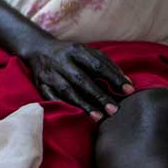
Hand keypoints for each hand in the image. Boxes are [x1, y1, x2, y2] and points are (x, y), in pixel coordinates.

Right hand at [19, 36, 134, 120]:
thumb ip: (107, 66)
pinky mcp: (40, 84)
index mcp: (76, 50)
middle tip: (114, 110)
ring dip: (83, 105)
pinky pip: (52, 98)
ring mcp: (49, 73)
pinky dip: (65, 107)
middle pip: (81, 79)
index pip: (97, 65)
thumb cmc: (71, 54)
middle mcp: (61, 60)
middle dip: (98, 95)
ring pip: (67, 90)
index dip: (113, 78)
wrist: (38, 49)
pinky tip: (77, 116)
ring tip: (99, 118)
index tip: (129, 91)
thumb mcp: (87, 52)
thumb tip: (128, 85)